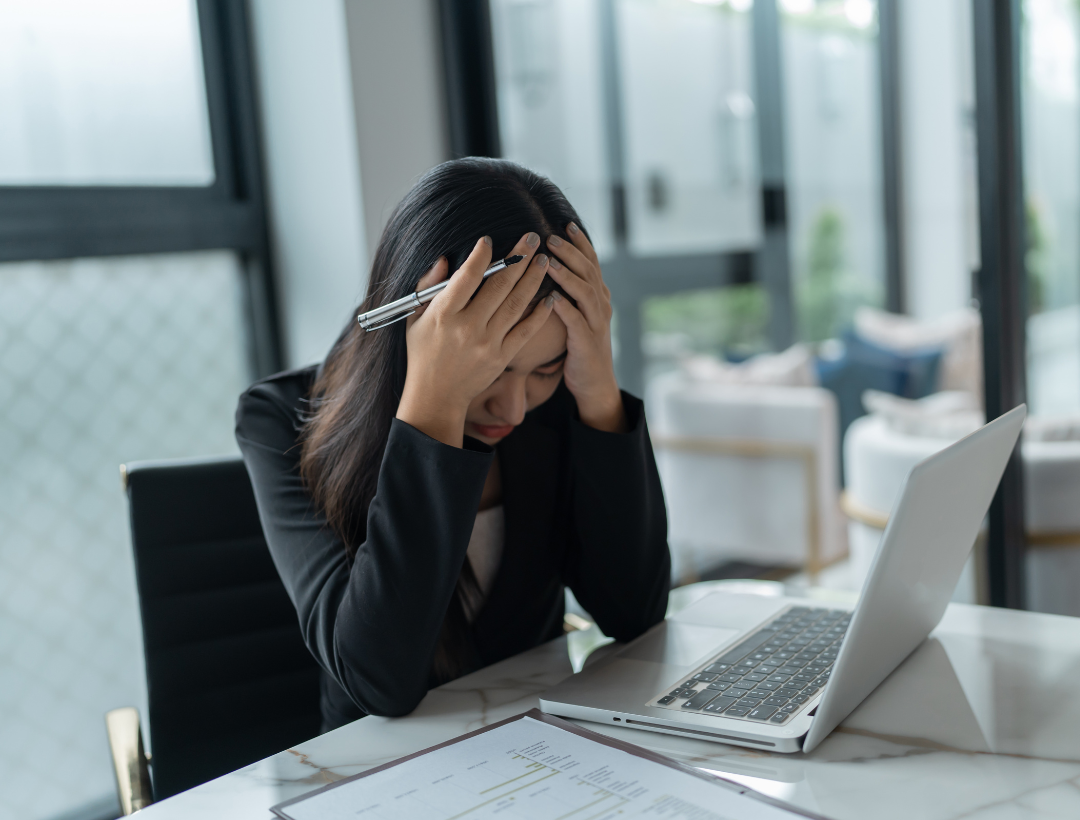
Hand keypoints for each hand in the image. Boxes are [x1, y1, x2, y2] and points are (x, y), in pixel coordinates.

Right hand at [396, 233, 553, 447]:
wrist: (436, 396)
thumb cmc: (423, 353)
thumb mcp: (414, 318)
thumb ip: (428, 287)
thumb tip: (445, 259)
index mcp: (444, 314)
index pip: (466, 278)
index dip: (480, 257)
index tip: (490, 240)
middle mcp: (468, 327)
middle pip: (498, 286)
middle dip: (517, 258)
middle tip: (532, 237)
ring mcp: (487, 343)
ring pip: (516, 304)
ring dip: (532, 279)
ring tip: (543, 259)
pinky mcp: (502, 357)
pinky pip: (525, 331)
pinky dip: (540, 313)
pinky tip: (551, 297)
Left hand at [546, 223, 626, 433]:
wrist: (594, 383)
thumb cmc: (579, 347)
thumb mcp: (579, 315)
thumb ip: (571, 293)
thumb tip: (550, 268)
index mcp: (599, 297)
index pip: (592, 262)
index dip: (580, 243)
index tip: (566, 224)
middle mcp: (601, 305)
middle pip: (588, 271)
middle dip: (569, 252)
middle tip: (551, 237)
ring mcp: (596, 323)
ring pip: (584, 292)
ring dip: (566, 274)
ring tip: (548, 261)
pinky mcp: (587, 342)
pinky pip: (576, 321)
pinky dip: (565, 308)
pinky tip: (551, 298)